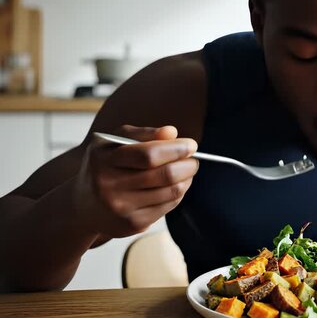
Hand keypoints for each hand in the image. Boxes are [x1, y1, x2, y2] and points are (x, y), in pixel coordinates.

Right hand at [73, 125, 198, 237]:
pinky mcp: (132, 224)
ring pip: (171, 192)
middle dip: (187, 165)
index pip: (149, 155)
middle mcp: (109, 186)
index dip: (176, 149)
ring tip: (186, 171)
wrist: (82, 205)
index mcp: (104, 160)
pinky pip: (168, 206)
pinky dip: (178, 193)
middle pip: (164, 175)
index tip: (191, 145)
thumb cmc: (104, 166)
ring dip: (186, 179)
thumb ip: (143, 134)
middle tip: (194, 160)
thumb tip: (172, 132)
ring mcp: (121, 208)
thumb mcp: (113, 142)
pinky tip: (175, 185)